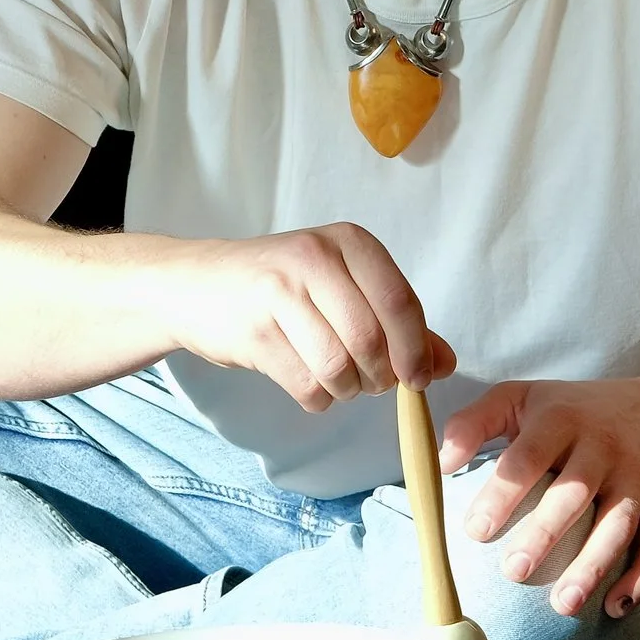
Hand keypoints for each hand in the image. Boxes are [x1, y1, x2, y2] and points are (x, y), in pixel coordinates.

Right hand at [166, 223, 455, 411]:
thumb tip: (444, 363)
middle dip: (379, 376)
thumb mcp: (342, 287)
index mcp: (348, 242)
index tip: (418, 377)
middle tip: (370, 380)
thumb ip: (396, 321)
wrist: (195, 285)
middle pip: (372, 341)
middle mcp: (315, 258)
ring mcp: (280, 293)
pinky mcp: (255, 332)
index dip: (416, 349)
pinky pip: (308, 386)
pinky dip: (316, 397)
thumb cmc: (279, 286)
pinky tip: (305, 379)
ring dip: (346, 389)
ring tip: (335, 376)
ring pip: (340, 368)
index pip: (401, 302)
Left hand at [439, 378, 639, 619]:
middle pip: (574, 492)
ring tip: (564, 604)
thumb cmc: (572, 411)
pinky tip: (615, 608)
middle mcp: (603, 446)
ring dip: (593, 565)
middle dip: (546, 533)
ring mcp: (638, 476)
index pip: (530, 454)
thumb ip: (474, 423)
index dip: (503, 491)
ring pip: (619, 523)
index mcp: (562, 419)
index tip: (475, 529)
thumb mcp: (521, 398)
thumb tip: (438, 464)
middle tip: (513, 571)